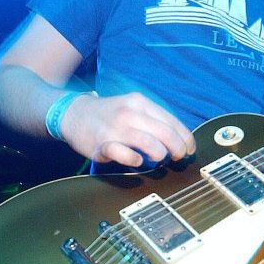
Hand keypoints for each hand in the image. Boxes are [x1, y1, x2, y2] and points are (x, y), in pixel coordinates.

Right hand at [62, 91, 195, 166]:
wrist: (74, 113)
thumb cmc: (109, 114)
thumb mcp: (132, 107)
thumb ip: (153, 119)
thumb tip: (179, 138)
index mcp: (140, 103)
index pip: (171, 121)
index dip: (185, 138)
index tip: (190, 149)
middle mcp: (129, 113)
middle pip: (164, 133)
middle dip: (178, 148)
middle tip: (178, 157)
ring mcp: (115, 128)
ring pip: (148, 142)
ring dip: (160, 154)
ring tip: (161, 159)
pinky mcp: (102, 143)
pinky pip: (123, 153)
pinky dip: (134, 159)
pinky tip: (138, 160)